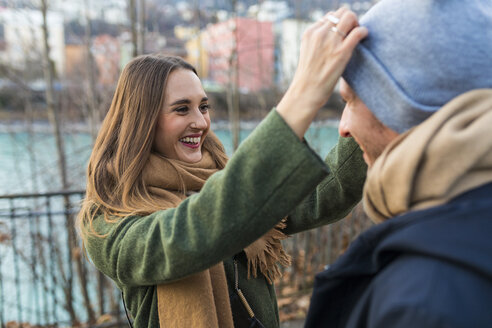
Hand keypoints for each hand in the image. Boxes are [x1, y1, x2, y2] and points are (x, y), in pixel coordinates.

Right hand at [276, 7, 367, 138]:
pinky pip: (358, 31)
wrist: (305, 93)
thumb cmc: (308, 78)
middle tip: (352, 33)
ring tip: (357, 36)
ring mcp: (330, 42)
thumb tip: (333, 36)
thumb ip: (318, 42)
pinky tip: (364, 38)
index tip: (343, 34)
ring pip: (350, 17)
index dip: (339, 23)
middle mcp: (319, 33)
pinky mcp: (341, 52)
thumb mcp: (308, 53)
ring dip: (357, 24)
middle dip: (349, 20)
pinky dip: (364, 32)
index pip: (330, 16)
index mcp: (310, 32)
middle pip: (341, 12)